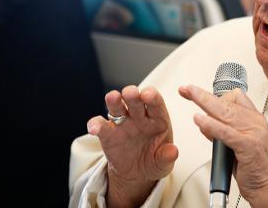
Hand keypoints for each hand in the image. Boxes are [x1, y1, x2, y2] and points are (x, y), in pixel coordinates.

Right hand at [87, 86, 177, 207]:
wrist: (137, 174)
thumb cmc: (155, 161)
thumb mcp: (163, 162)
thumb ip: (167, 156)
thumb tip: (173, 151)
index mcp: (157, 118)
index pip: (155, 102)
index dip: (152, 96)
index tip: (148, 94)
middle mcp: (139, 116)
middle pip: (135, 100)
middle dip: (132, 94)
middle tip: (130, 92)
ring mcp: (122, 122)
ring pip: (117, 106)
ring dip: (114, 100)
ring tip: (112, 97)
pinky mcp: (107, 133)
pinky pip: (100, 126)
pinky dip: (95, 124)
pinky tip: (93, 128)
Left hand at [179, 85, 267, 207]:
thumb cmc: (255, 169)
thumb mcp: (238, 145)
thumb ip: (223, 132)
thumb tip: (204, 123)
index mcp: (255, 119)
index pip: (234, 97)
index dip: (214, 93)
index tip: (196, 92)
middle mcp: (255, 122)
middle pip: (227, 101)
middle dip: (203, 94)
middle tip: (187, 89)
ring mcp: (253, 132)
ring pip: (225, 112)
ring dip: (205, 101)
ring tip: (190, 94)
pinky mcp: (248, 145)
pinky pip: (226, 131)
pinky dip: (211, 125)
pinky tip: (199, 120)